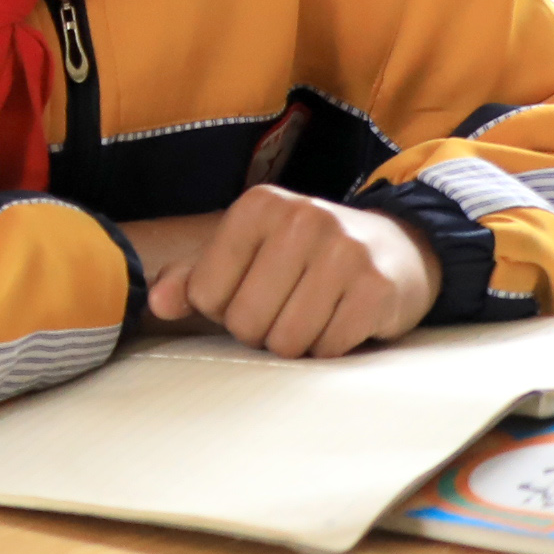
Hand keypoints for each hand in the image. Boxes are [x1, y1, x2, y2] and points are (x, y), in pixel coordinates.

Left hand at [141, 185, 442, 356]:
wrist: (397, 250)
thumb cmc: (306, 256)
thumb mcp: (248, 253)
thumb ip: (194, 276)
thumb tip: (157, 305)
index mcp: (259, 206)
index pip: (206, 292)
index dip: (223, 309)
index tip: (249, 293)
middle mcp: (301, 219)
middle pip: (245, 320)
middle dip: (260, 331)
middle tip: (284, 311)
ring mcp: (344, 250)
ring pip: (287, 340)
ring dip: (295, 343)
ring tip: (311, 316)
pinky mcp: (377, 287)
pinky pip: (329, 347)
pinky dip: (329, 347)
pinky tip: (341, 321)